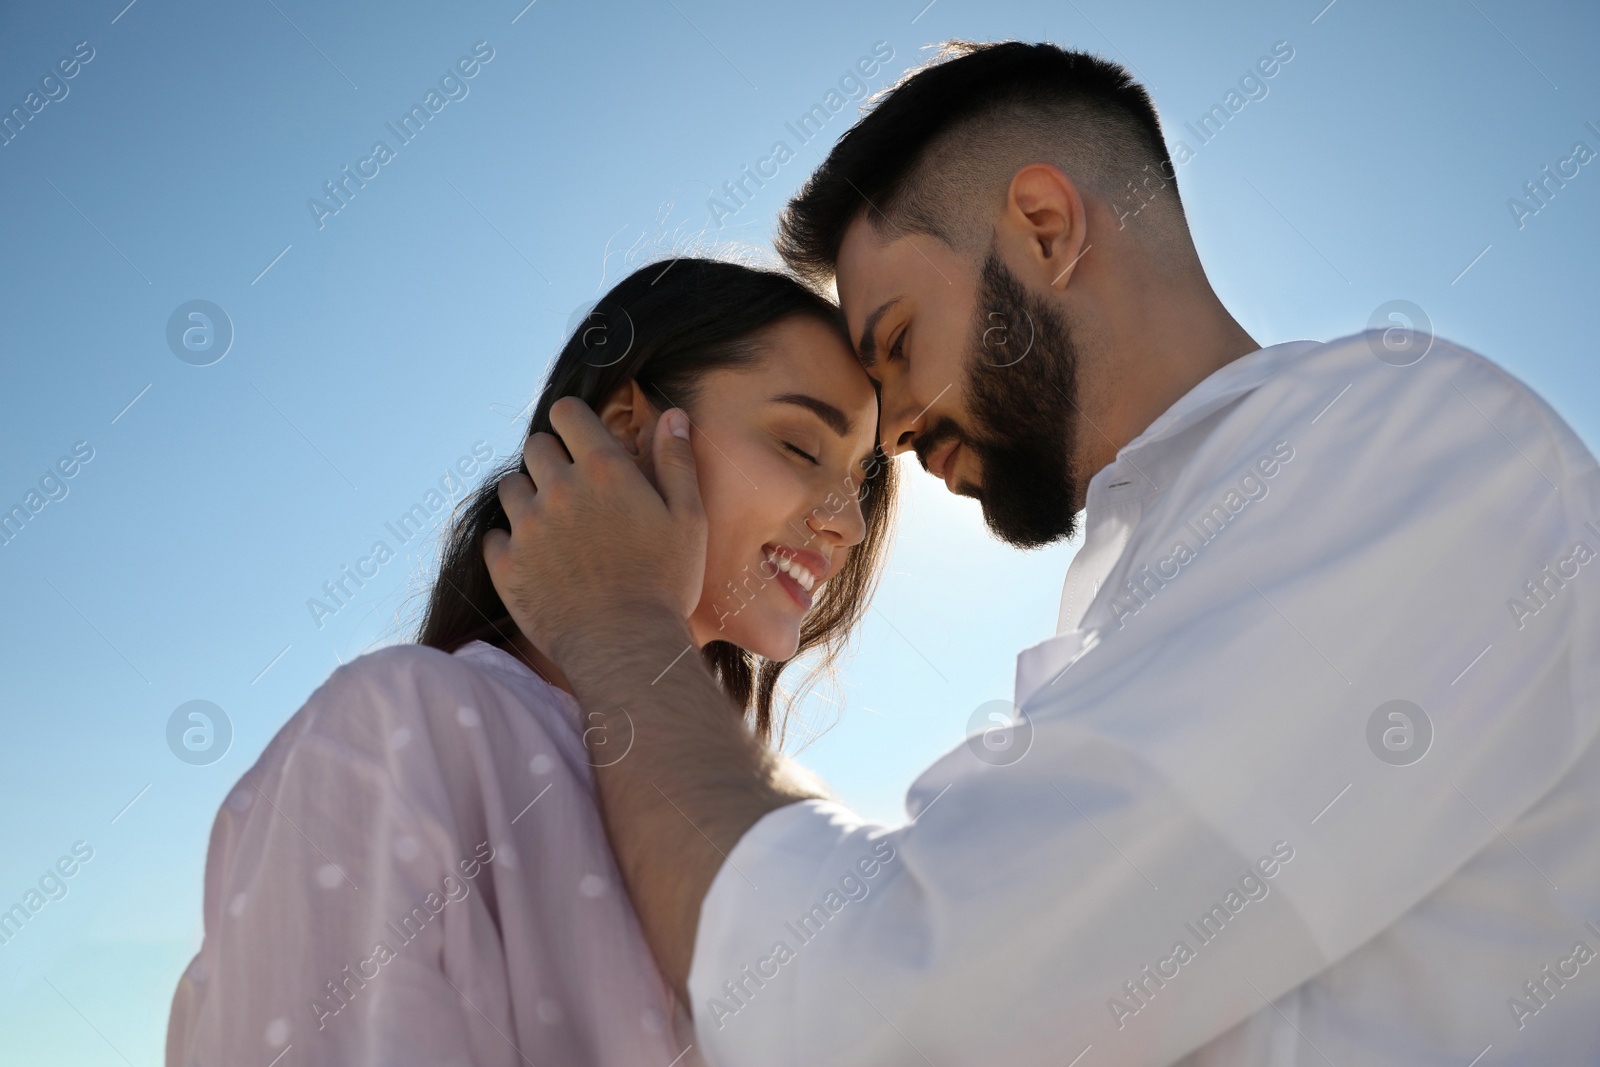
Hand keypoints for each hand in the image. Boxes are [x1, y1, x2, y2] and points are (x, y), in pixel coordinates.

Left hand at [482, 396, 706, 661]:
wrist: (625, 648)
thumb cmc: (665, 583)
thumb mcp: (688, 518)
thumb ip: (676, 461)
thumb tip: (673, 415)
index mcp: (603, 469)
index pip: (566, 412)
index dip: (572, 420)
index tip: (581, 438)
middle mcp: (558, 489)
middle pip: (535, 446)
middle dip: (552, 458)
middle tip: (573, 488)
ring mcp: (527, 527)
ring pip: (510, 487)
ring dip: (529, 496)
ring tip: (554, 524)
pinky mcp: (506, 565)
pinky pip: (494, 535)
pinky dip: (510, 541)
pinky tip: (536, 558)